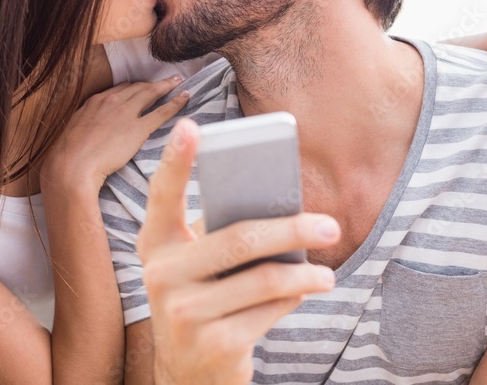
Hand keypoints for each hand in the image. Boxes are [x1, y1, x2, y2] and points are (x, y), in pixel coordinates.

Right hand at [40, 76, 188, 191]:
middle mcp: (112, 101)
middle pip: (137, 87)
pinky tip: (184, 98)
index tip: (142, 87)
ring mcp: (126, 113)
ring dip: (166, 86)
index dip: (134, 87)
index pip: (120, 89)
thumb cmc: (69, 154)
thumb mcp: (74, 130)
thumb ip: (86, 124)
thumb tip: (90, 128)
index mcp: (96, 101)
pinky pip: (161, 112)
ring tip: (178, 83)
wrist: (72, 164)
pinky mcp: (138, 128)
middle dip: (153, 83)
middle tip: (167, 80)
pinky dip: (175, 103)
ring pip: (151, 93)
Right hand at [137, 119, 338, 384]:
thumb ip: (223, 235)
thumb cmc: (203, 298)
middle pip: (239, 239)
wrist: (187, 374)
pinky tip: (304, 293)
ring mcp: (184, 312)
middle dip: (292, 230)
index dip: (174, 159)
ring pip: (263, 279)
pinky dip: (293, 300)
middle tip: (330, 226)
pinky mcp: (213, 345)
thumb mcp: (198, 265)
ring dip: (305, 274)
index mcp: (156, 243)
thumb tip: (283, 209)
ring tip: (327, 272)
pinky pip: (269, 311)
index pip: (162, 194)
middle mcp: (161, 274)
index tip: (191, 126)